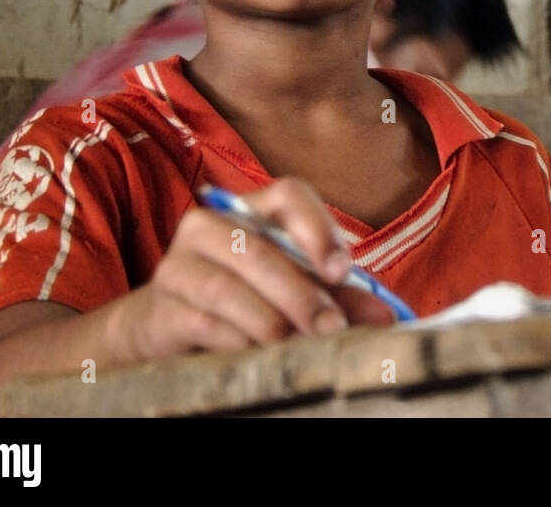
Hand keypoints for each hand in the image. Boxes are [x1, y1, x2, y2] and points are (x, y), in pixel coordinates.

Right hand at [115, 177, 394, 363]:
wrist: (170, 325)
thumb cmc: (247, 297)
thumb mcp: (295, 288)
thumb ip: (339, 296)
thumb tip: (388, 317)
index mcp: (251, 209)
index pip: (289, 195)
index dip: (317, 228)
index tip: (340, 270)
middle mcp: (208, 227)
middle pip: (259, 251)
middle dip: (302, 294)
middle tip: (333, 328)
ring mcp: (178, 266)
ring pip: (229, 289)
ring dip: (272, 322)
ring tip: (300, 346)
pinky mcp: (162, 308)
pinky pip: (204, 323)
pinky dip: (239, 342)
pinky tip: (260, 356)